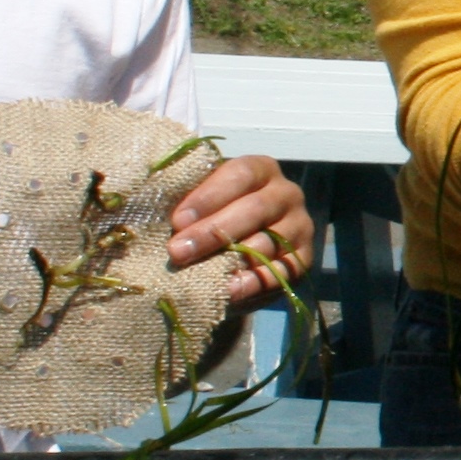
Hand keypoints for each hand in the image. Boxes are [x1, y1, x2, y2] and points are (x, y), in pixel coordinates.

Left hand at [167, 154, 314, 307]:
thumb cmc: (213, 215)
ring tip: (200, 275)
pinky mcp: (304, 259)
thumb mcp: (202, 200)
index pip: (240, 174)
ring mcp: (299, 226)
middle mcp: (287, 193)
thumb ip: (188, 201)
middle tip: (178, 252)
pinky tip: (228, 290)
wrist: (241, 246)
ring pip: (269, 242)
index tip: (177, 220)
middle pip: (255, 208)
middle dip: (213, 232)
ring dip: (231, 260)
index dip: (208, 196)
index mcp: (261, 169)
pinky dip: (254, 283)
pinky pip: (282, 272)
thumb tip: (156, 210)